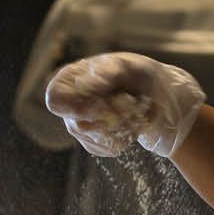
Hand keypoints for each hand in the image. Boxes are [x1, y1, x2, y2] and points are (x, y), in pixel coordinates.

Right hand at [44, 52, 206, 157]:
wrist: (157, 93)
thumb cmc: (139, 74)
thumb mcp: (128, 66)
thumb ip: (106, 72)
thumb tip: (83, 85)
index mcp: (70, 80)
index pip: (55, 100)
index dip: (76, 108)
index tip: (99, 106)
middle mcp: (70, 105)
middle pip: (78, 125)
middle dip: (111, 117)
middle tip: (131, 105)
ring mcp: (81, 125)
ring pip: (96, 139)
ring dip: (124, 127)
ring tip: (137, 113)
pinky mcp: (96, 142)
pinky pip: (107, 148)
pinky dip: (126, 137)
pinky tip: (134, 124)